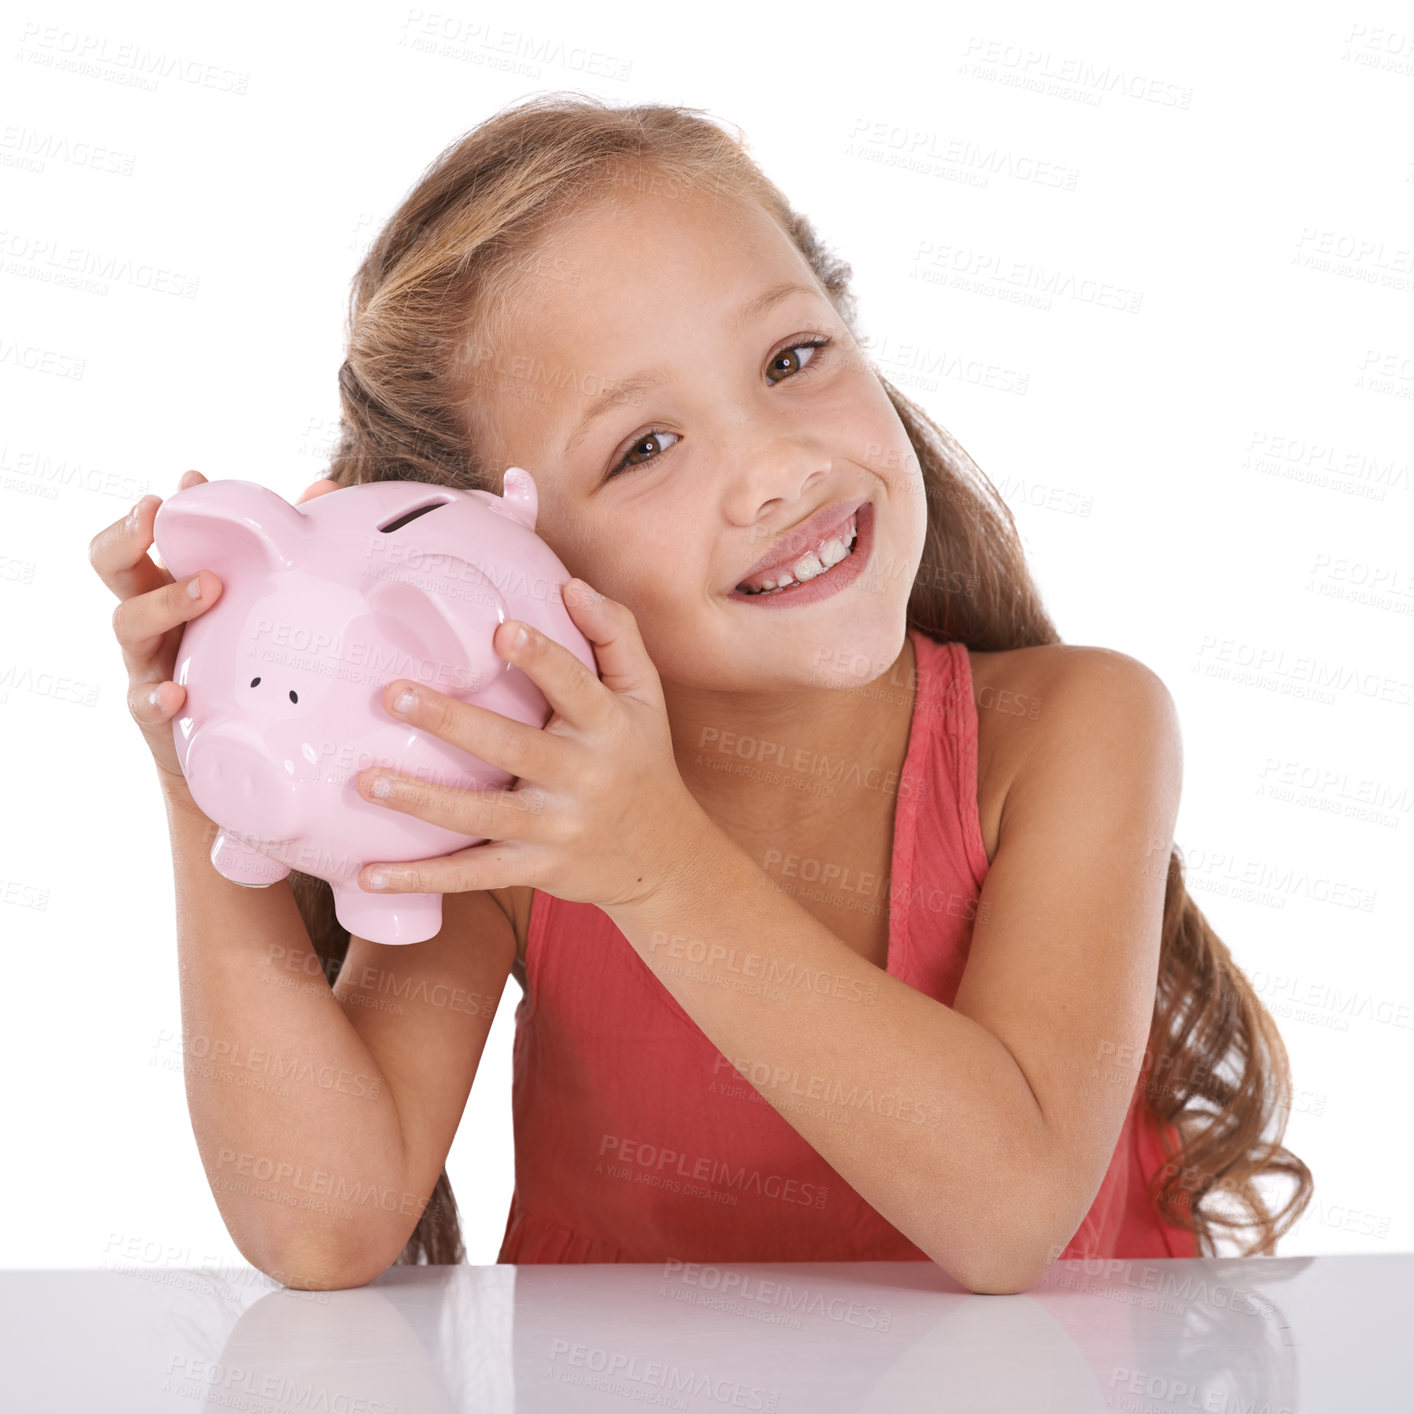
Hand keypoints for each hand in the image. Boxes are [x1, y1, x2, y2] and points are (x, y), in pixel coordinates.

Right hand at [88, 472, 340, 789]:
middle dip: (126, 536)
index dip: (160, 505)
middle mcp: (152, 616)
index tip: (189, 480)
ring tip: (208, 587)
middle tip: (154, 516)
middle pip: (112, 565)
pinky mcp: (157, 713)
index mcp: (171, 582)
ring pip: (128, 622)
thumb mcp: (258, 602)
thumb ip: (281, 548)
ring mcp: (147, 661)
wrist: (229, 751)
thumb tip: (322, 487)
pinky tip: (178, 692)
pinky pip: (144, 701)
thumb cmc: (240, 661)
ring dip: (165, 600)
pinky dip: (157, 695)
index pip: (147, 533)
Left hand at [351, 579, 709, 915]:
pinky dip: (422, 879)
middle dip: (453, 723)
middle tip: (394, 695)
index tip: (502, 629)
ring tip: (368, 781)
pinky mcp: (534, 869)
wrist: (663, 857)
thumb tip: (571, 585)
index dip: (542, 659)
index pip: (575, 687)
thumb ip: (616, 635)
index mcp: (608, 726)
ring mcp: (556, 829)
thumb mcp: (646, 695)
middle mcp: (583, 777)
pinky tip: (370, 875)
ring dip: (423, 801)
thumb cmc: (641, 758)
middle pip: (513, 748)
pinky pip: (472, 875)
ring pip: (482, 816)